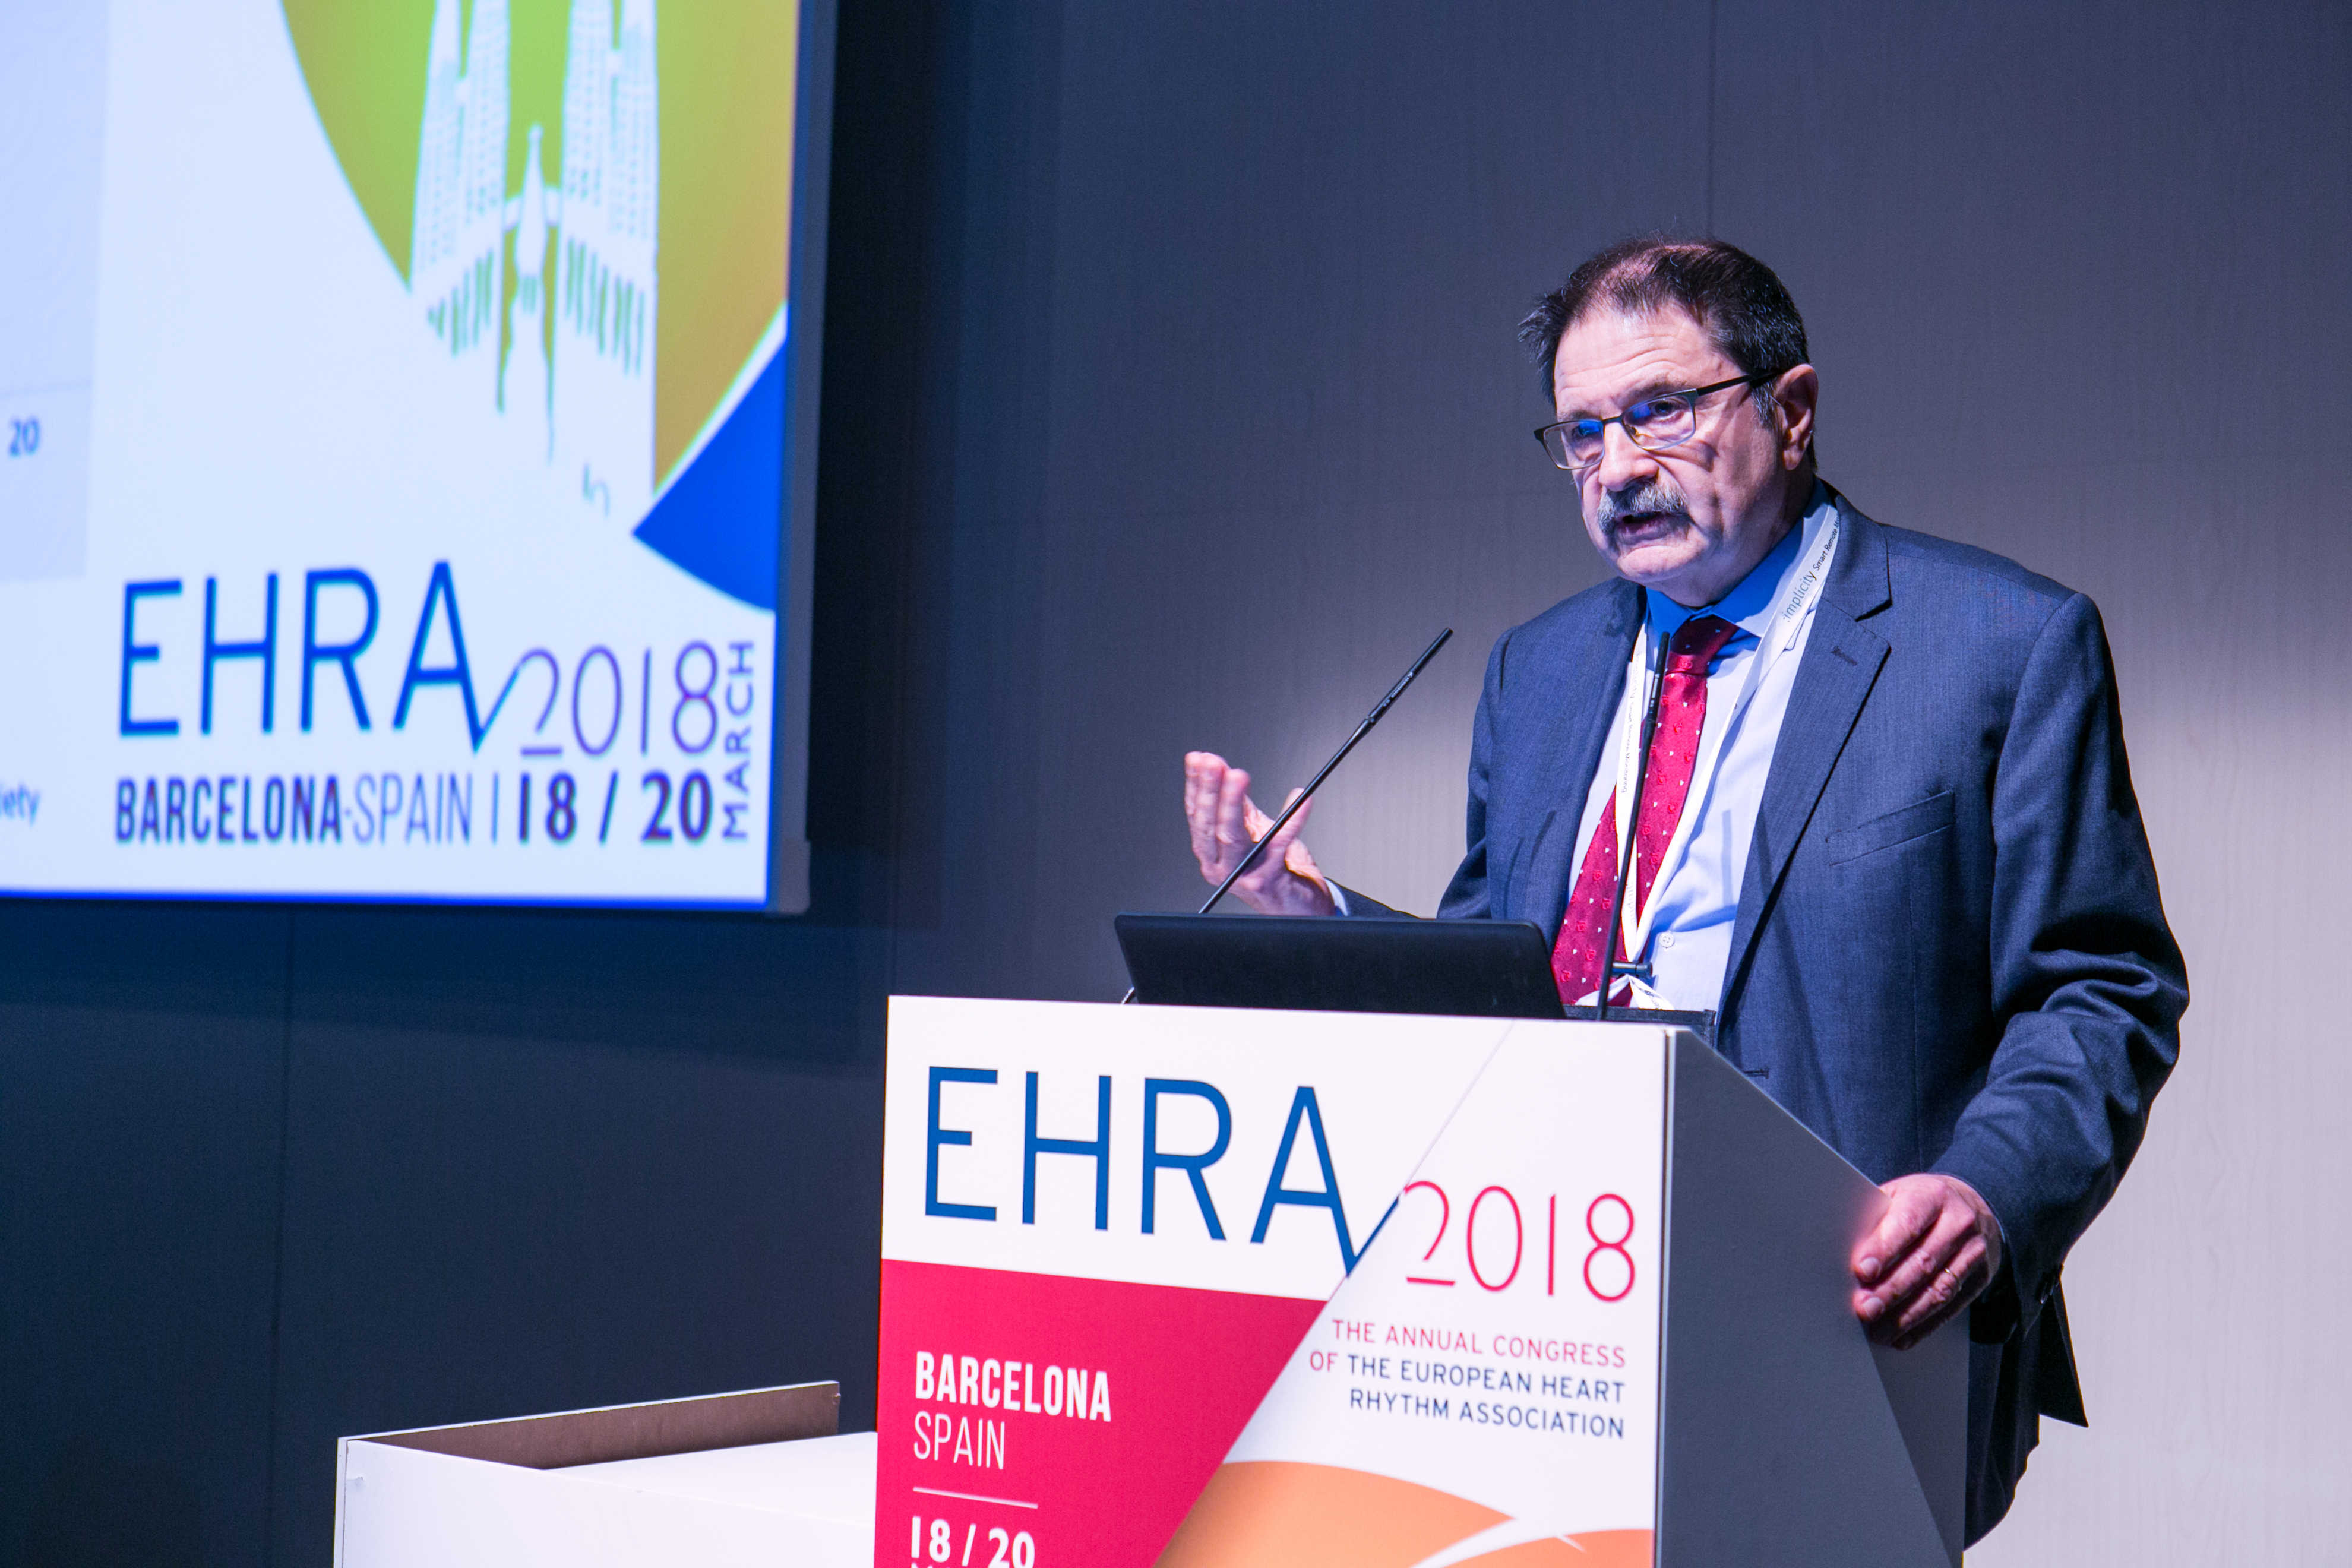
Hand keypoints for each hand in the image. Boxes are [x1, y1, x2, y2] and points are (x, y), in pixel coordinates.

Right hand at [1182, 752, 1335, 916]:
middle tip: (1213, 763)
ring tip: (1238, 775)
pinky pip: (1281, 843)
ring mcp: (1242, 876)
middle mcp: (1220, 868)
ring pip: (1232, 837)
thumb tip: (1226, 772)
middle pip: (1209, 826)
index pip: (1197, 815)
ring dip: (1233, 803)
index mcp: (1210, 854)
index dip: (1196, 785)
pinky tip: (1300, 797)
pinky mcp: (1270, 880)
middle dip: (1210, 790)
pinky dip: (1293, 818)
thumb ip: (1238, 808)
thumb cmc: (1274, 870)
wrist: (1297, 908)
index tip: (1199, 758)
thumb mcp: (1251, 833)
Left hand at [1851, 1173, 2001, 1348]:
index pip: (1908, 1222)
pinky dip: (1925, 1325)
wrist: (1974, 1208)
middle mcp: (1958, 1223)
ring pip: (1939, 1289)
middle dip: (1891, 1289)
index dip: (1884, 1248)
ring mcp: (1973, 1252)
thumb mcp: (1900, 1194)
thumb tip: (1841, 1248)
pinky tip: (1903, 1337)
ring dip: (1906, 1315)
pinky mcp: (1981, 1279)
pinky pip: (1952, 1306)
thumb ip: (1877, 1218)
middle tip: (1865, 1308)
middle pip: (1923, 1262)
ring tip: (1879, 1331)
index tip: (1862, 1270)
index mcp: (1932, 1196)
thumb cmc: (1921, 1202)